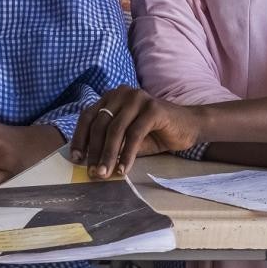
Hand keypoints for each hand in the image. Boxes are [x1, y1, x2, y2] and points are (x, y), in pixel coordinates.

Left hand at [70, 86, 201, 178]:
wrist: (189, 126)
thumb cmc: (155, 133)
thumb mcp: (127, 137)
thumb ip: (111, 143)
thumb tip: (90, 164)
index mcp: (112, 97)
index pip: (88, 116)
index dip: (80, 137)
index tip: (77, 158)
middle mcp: (122, 93)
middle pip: (100, 124)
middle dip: (94, 151)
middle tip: (93, 173)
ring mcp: (138, 98)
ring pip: (115, 130)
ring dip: (108, 155)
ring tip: (105, 174)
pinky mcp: (153, 108)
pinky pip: (134, 134)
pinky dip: (127, 154)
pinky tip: (123, 169)